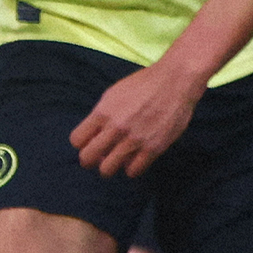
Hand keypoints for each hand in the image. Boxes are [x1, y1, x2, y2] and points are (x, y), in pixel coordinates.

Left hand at [69, 61, 200, 178]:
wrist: (175, 81)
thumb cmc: (144, 85)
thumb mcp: (114, 94)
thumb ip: (102, 115)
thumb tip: (94, 136)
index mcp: (103, 112)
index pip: (77, 140)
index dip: (82, 144)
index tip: (91, 143)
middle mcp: (115, 127)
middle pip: (87, 158)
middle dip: (90, 160)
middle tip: (100, 157)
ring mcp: (134, 139)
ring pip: (107, 169)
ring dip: (110, 167)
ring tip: (119, 159)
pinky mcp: (153, 148)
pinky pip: (133, 171)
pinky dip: (132, 168)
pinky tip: (136, 158)